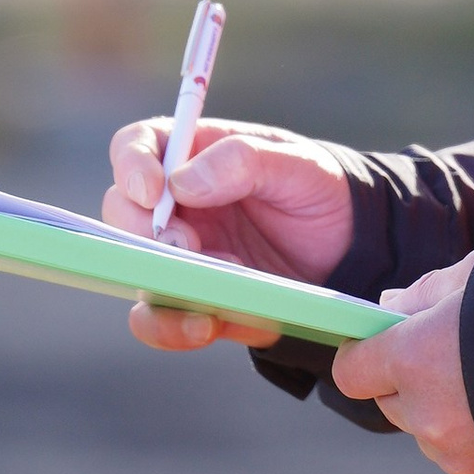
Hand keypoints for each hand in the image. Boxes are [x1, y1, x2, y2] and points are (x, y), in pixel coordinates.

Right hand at [105, 114, 357, 352]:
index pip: (134, 146)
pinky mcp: (194, 301)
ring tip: (214, 287)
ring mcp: (181, 255)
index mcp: (192, 154)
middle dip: (145, 232)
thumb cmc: (319, 191)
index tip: (152, 192)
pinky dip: (176, 327)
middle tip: (189, 244)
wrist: (352, 251)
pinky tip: (213, 323)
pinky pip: (161, 320)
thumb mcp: (298, 165)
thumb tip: (181, 183)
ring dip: (161, 285)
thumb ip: (243, 160)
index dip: (130, 166)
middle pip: (122, 212)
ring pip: (134, 272)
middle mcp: (175, 204)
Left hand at [330, 253, 473, 473]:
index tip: (380, 343)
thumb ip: (424, 295)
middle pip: (391, 402)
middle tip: (456, 354)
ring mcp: (458, 455)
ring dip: (447, 411)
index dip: (364, 355)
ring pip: (430, 432)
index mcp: (413, 359)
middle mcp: (426, 415)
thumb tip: (389, 308)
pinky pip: (465, 456)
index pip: (352, 371)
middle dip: (411, 380)